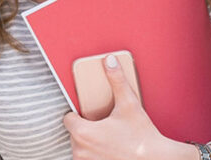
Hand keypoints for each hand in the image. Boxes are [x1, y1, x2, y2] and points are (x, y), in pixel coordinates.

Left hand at [63, 54, 195, 159]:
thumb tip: (110, 61)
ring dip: (90, 144)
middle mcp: (81, 151)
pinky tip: (108, 151)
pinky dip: (95, 155)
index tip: (89, 115)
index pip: (68, 119)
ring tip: (108, 140)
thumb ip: (116, 80)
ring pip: (80, 148)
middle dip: (87, 129)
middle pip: (74, 134)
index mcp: (83, 132)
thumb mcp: (129, 104)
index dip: (78, 115)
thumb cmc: (143, 137)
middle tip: (104, 127)